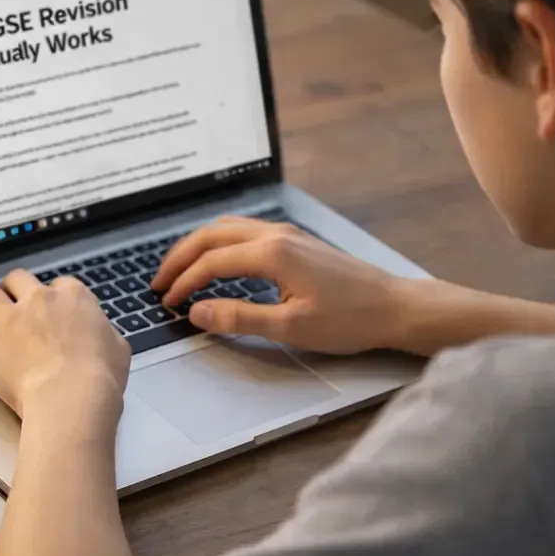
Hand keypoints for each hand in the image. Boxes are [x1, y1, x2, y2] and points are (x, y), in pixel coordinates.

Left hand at [0, 269, 130, 420]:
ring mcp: (9, 319)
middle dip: (13, 290)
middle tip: (11, 305)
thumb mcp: (118, 349)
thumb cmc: (101, 379)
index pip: (60, 285)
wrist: (72, 397)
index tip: (50, 312)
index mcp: (74, 298)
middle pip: (18, 279)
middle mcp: (39, 300)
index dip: (53, 298)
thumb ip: (104, 333)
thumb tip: (100, 334)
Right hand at [151, 216, 409, 354]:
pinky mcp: (296, 241)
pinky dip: (219, 244)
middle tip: (159, 282)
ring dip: (198, 246)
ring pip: (227, 228)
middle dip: (180, 257)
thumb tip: (197, 312)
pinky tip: (217, 262)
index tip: (167, 302)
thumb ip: (238, 318)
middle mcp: (276, 235)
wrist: (395, 307)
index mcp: (272, 254)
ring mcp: (288, 235)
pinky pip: (244, 232)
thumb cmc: (349, 319)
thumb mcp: (289, 327)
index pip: (211, 262)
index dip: (183, 283)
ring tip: (180, 270)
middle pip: (212, 235)